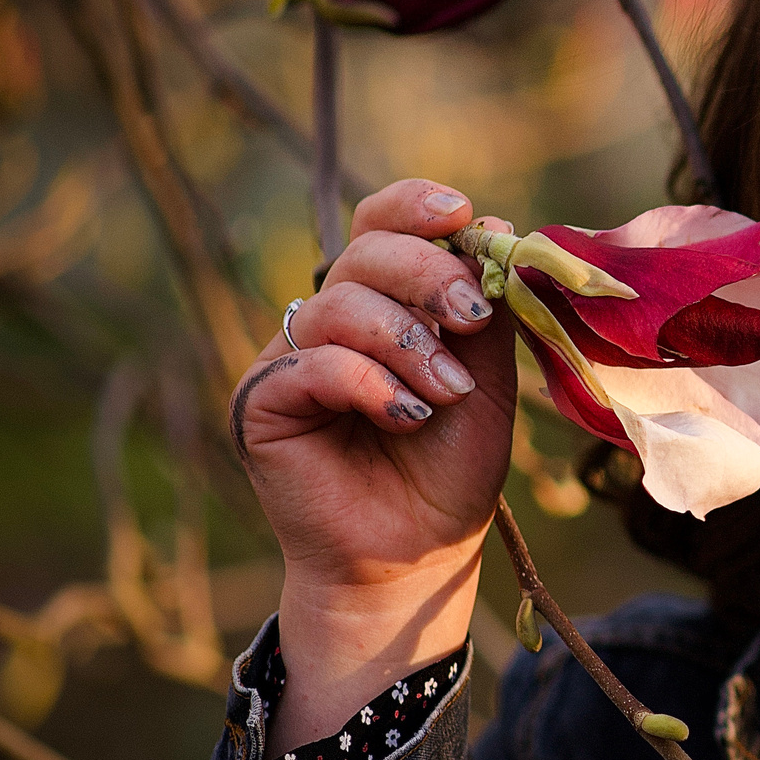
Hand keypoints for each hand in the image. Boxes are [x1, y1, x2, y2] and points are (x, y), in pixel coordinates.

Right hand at [230, 181, 519, 741]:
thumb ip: (488, 308)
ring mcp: (292, 359)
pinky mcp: (263, 403)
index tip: (464, 217)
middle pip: (365, 252)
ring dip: (409, 344)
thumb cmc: (450, 466)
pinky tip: (405, 416)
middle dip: (429, 275)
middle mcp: (332, 320)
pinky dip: (368, 382)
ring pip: (340, 305)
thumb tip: (496, 226)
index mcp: (386, 302)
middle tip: (473, 318)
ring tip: (447, 396)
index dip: (415, 206)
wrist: (417, 552)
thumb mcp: (487, 379)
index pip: (384, 224)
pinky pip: (312, 364)